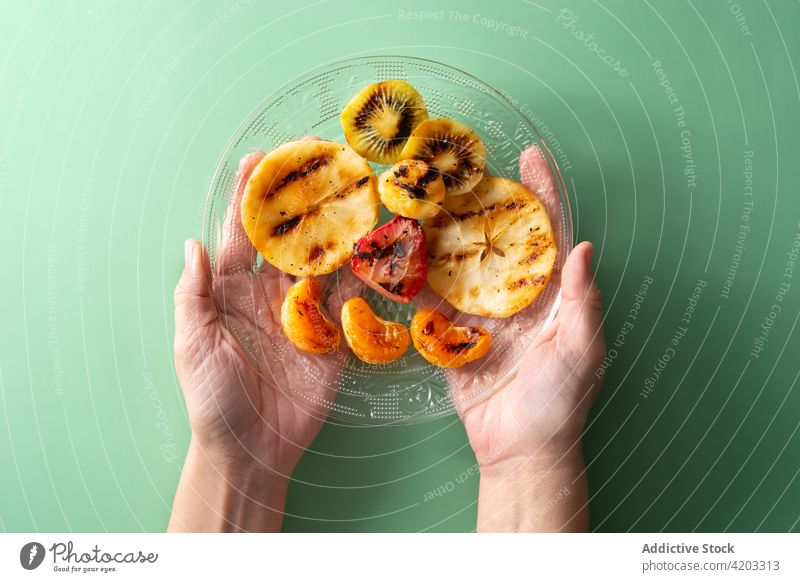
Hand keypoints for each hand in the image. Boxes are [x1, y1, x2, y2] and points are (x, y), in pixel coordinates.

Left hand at [169, 151, 352, 531]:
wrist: (252, 449)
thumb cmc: (213, 399)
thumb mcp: (193, 345)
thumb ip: (194, 295)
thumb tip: (191, 243)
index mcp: (231, 291)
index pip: (242, 234)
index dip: (250, 197)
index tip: (262, 159)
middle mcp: (270, 293)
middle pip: (289, 237)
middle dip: (301, 199)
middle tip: (319, 161)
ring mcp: (305, 312)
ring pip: (324, 260)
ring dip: (338, 227)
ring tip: (355, 190)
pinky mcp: (334, 334)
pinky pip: (350, 297)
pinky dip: (364, 272)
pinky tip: (376, 243)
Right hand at [455, 146, 605, 530]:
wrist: (519, 450)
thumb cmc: (560, 402)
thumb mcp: (581, 350)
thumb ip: (583, 300)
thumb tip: (584, 246)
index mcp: (550, 294)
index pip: (547, 233)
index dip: (541, 193)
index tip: (530, 157)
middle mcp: (515, 295)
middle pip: (497, 237)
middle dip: (481, 203)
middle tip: (459, 171)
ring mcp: (482, 314)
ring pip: (461, 263)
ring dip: (443, 235)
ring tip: (422, 202)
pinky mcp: (454, 335)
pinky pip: (433, 302)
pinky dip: (417, 280)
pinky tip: (400, 255)